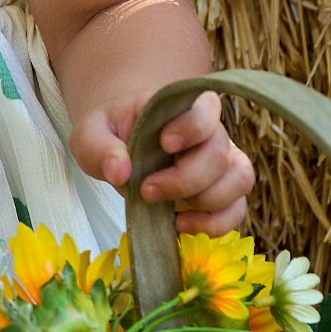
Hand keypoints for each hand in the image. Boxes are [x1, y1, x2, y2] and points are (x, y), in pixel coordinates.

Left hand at [70, 88, 253, 232]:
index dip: (193, 127)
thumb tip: (119, 171)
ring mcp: (222, 162)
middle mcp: (210, 133)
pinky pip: (237, 210)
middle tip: (146, 190)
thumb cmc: (111, 134)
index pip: (207, 108)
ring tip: (168, 211)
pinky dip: (214, 224)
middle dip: (185, 179)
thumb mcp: (90, 134)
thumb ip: (98, 146)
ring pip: (239, 180)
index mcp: (180, 107)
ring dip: (206, 202)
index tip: (164, 143)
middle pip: (220, 155)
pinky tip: (182, 224)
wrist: (123, 147)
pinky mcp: (223, 192)